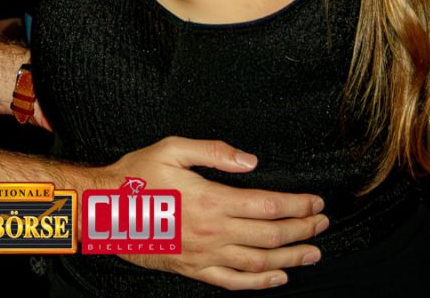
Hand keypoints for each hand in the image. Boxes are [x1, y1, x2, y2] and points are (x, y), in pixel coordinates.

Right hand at [105, 138, 326, 289]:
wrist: (106, 211)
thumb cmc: (137, 176)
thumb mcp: (172, 148)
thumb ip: (214, 152)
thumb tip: (250, 160)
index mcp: (211, 200)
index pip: (267, 206)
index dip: (296, 205)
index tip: (315, 201)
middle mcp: (213, 232)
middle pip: (269, 235)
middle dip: (302, 229)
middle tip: (323, 223)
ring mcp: (205, 255)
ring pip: (258, 262)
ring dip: (290, 258)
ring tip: (313, 252)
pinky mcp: (195, 269)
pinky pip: (234, 282)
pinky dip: (260, 282)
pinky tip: (277, 277)